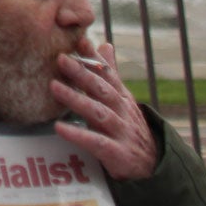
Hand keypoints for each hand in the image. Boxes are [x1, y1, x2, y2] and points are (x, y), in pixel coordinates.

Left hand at [50, 43, 157, 181]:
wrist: (152, 166)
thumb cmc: (128, 127)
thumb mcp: (121, 100)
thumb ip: (111, 74)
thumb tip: (105, 44)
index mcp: (121, 97)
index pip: (108, 74)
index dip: (95, 57)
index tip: (80, 40)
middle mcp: (122, 111)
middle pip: (102, 89)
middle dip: (82, 73)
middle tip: (61, 58)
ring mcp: (121, 131)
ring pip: (98, 113)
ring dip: (76, 99)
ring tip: (54, 87)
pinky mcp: (117, 153)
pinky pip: (96, 143)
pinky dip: (78, 134)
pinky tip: (59, 128)